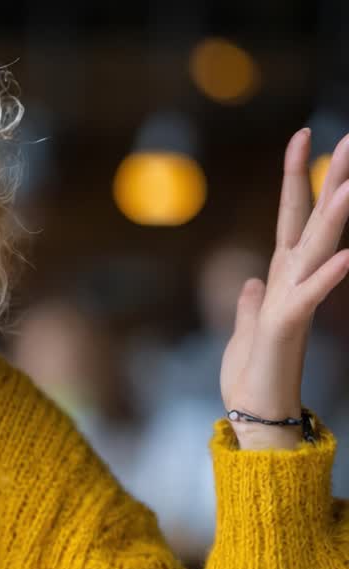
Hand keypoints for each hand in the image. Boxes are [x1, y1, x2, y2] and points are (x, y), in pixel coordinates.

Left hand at [220, 130, 348, 449]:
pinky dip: (327, 277)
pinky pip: (309, 296)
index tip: (301, 135)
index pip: (290, 216)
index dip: (295, 177)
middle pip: (313, 221)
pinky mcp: (288, 326)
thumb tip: (250, 280)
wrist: (253, 416)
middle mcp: (292, 282)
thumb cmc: (251, 376)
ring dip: (335, 217)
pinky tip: (347, 256)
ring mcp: (293, 301)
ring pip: (316, 250)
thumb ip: (252, 303)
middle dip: (331, 180)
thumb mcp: (246, 331)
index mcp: (280, 277)